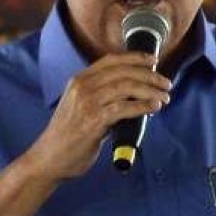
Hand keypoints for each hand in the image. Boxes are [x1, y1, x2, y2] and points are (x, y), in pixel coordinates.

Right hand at [30, 51, 171, 178]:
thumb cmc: (68, 135)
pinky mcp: (94, 122)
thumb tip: (130, 94)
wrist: (50, 157)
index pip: (111, 60)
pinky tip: (154, 108)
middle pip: (123, 72)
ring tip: (165, 97)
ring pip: (127, 87)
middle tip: (166, 84)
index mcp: (79, 80)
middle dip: (150, 76)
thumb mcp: (79, 106)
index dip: (135, 58)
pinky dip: (143, 106)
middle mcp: (82, 87)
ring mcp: (87, 103)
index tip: (154, 60)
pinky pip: (124, 108)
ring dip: (150, 90)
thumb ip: (99, 96)